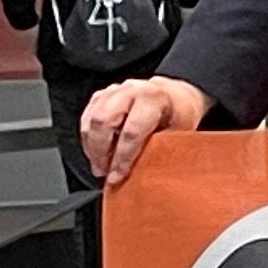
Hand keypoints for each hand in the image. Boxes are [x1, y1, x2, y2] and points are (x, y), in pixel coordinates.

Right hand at [83, 77, 208, 185]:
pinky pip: (87, 116)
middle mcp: (132, 90)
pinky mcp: (103, 95)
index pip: (132, 131)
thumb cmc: (178, 116)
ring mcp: (115, 90)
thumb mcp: (180, 133)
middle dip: (100, 152)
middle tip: (104, 172)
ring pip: (91, 119)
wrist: (176, 96)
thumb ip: (160, 150)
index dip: (122, 157)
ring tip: (100, 165)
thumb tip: (141, 176)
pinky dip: (88, 138)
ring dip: (92, 146)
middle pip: (103, 121)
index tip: (117, 176)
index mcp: (154, 99)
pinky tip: (96, 152)